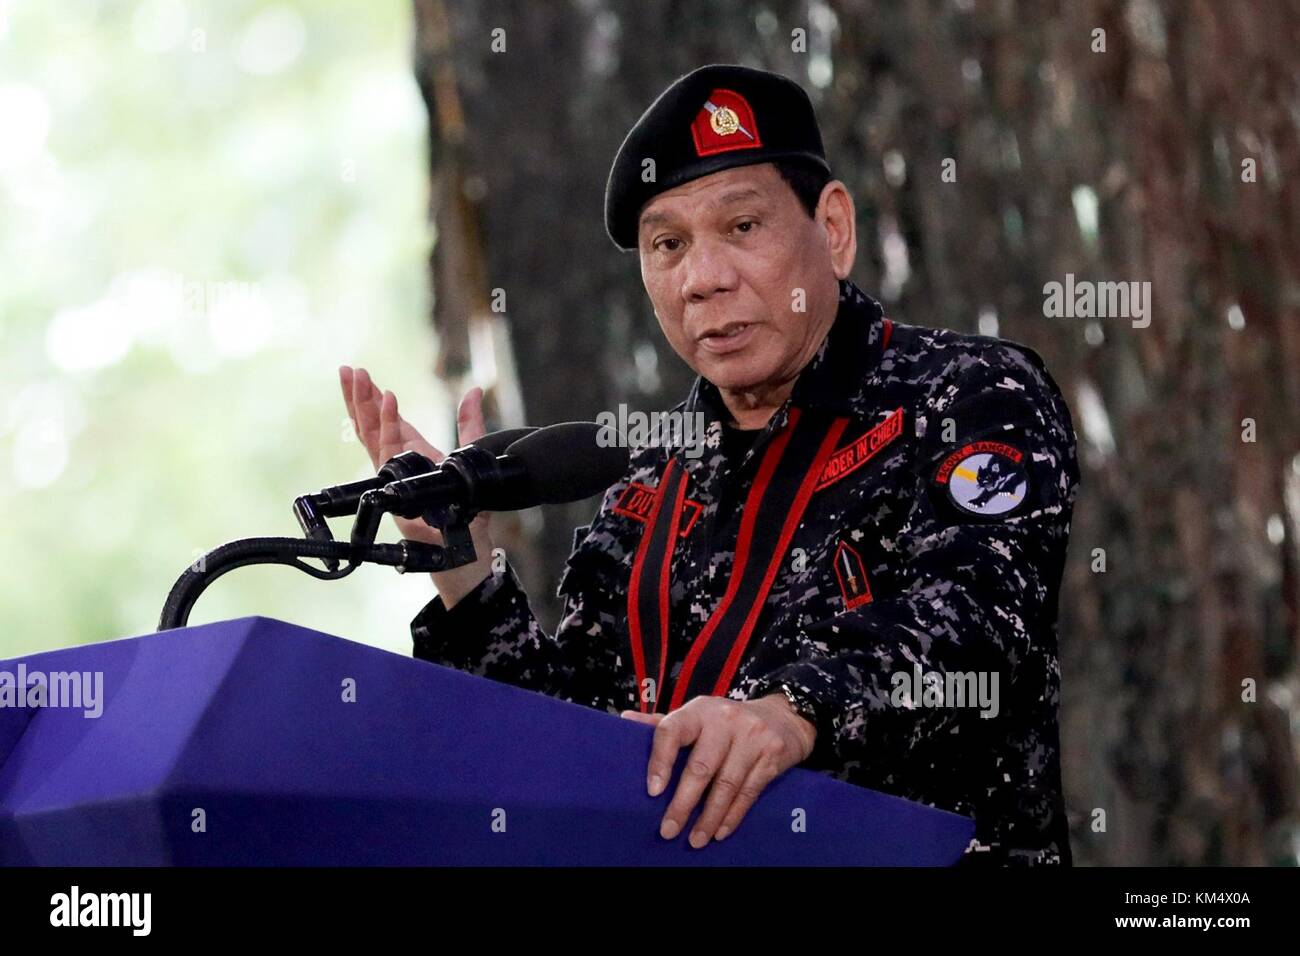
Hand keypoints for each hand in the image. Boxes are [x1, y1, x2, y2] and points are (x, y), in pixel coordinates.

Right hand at [338, 365, 494, 606]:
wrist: (464, 546)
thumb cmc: (466, 508)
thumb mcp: (471, 456)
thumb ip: (470, 424)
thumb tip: (474, 390)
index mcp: (412, 453)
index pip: (386, 423)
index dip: (374, 400)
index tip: (365, 376)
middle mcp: (397, 463)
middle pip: (370, 426)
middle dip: (359, 398)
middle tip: (349, 370)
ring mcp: (393, 476)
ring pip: (371, 436)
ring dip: (364, 407)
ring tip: (359, 379)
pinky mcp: (396, 487)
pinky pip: (387, 453)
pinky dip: (386, 426)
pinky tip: (387, 402)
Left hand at [620, 693, 816, 847]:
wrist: (783, 716)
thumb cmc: (727, 721)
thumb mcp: (698, 715)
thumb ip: (664, 722)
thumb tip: (624, 719)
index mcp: (699, 710)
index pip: (672, 730)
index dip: (660, 760)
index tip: (652, 791)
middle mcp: (725, 720)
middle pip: (700, 767)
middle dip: (683, 803)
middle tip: (668, 830)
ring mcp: (751, 737)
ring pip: (726, 785)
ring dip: (709, 817)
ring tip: (695, 840)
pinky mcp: (771, 755)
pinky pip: (749, 791)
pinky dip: (733, 815)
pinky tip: (720, 831)